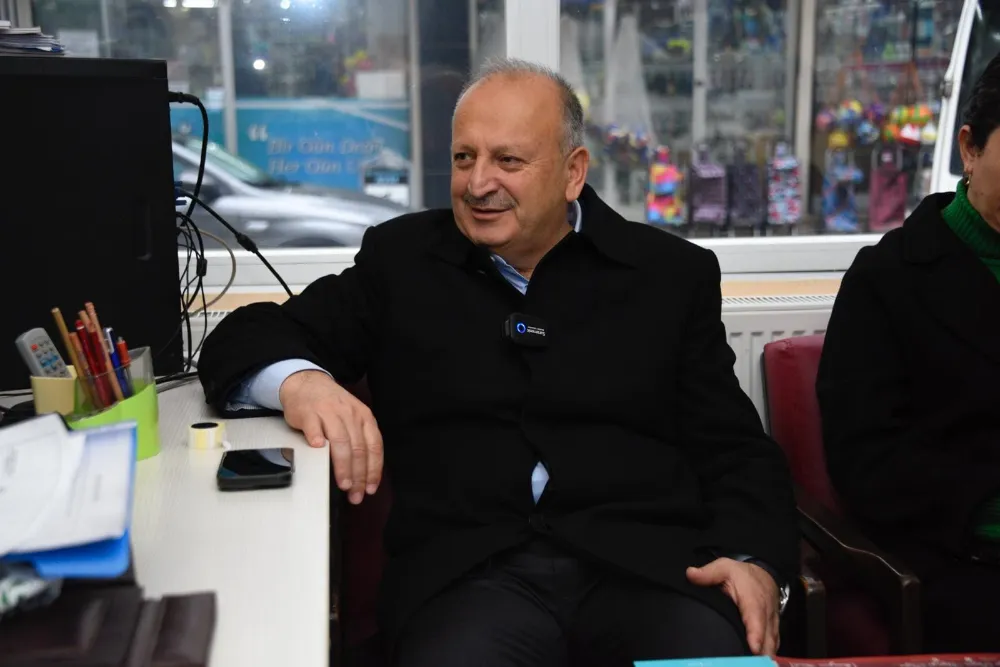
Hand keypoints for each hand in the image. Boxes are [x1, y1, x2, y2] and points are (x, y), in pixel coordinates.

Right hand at [278, 370, 382, 504]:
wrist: (307, 384)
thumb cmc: (331, 406)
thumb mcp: (353, 418)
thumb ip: (360, 440)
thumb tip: (365, 473)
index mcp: (364, 417)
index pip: (374, 446)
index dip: (374, 470)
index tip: (370, 488)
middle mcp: (349, 414)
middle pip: (358, 448)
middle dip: (358, 475)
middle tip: (355, 493)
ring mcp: (328, 413)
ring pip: (340, 442)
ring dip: (343, 466)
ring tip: (343, 483)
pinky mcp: (309, 413)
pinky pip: (314, 428)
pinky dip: (317, 440)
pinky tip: (318, 453)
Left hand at [686, 558, 779, 655]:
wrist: (764, 573)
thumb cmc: (741, 574)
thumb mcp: (724, 567)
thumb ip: (708, 573)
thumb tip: (690, 575)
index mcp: (753, 600)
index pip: (755, 618)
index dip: (755, 634)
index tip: (753, 648)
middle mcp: (765, 613)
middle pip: (767, 637)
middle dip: (762, 652)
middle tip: (751, 664)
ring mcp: (772, 623)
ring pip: (772, 643)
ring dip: (766, 655)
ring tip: (757, 665)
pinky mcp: (773, 629)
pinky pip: (774, 644)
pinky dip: (768, 653)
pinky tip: (761, 662)